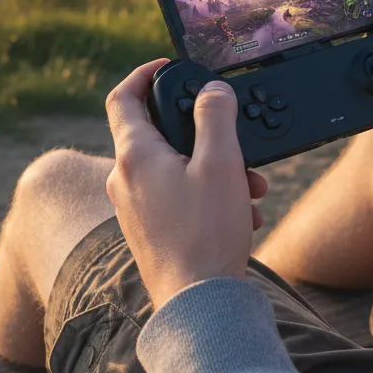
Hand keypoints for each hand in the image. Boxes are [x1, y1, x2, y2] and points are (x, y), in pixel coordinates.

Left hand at [105, 60, 267, 308]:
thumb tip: (211, 91)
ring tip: (250, 188)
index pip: (122, 96)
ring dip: (214, 169)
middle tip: (235, 143)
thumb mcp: (220, 163)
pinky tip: (241, 214)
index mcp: (134, 155)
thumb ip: (215, 117)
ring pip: (176, 168)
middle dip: (204, 134)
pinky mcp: (148, 230)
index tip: (170, 67)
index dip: (144, 73)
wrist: (198, 305)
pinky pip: (178, 197)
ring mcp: (133, 207)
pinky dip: (208, 196)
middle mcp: (124, 179)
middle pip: (160, 134)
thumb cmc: (205, 235)